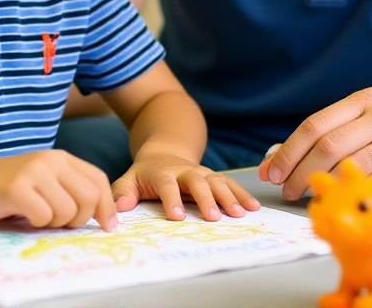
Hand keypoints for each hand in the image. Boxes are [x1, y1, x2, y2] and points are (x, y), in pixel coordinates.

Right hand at [0, 150, 117, 230]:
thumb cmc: (9, 188)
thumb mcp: (46, 181)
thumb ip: (71, 190)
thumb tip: (104, 217)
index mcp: (62, 158)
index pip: (98, 181)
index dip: (106, 207)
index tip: (107, 227)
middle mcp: (51, 160)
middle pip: (88, 198)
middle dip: (78, 219)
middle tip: (59, 222)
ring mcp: (33, 172)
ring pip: (67, 211)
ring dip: (54, 223)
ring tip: (36, 215)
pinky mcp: (17, 188)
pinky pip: (43, 217)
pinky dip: (36, 223)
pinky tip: (23, 215)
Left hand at [113, 153, 260, 220]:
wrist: (164, 154)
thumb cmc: (145, 175)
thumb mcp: (129, 180)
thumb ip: (122, 194)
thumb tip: (118, 209)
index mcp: (163, 173)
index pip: (167, 185)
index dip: (172, 199)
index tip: (177, 216)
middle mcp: (185, 171)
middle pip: (197, 182)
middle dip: (206, 199)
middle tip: (213, 217)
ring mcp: (203, 172)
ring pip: (217, 181)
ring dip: (229, 197)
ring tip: (239, 214)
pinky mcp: (214, 177)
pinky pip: (230, 184)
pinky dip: (242, 194)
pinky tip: (253, 207)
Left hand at [257, 88, 371, 202]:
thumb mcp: (366, 122)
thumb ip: (328, 135)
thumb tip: (274, 159)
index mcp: (366, 99)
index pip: (316, 125)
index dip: (289, 151)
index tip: (272, 172)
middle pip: (329, 147)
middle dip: (300, 173)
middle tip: (287, 191)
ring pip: (349, 168)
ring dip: (323, 188)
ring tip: (309, 199)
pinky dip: (352, 198)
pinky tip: (341, 204)